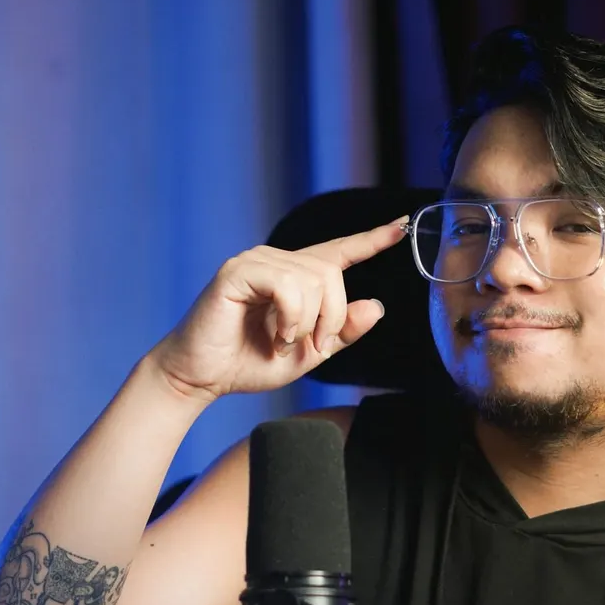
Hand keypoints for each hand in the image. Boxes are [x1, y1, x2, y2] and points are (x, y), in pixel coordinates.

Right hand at [150, 217, 407, 402]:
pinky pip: (287, 285)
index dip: (372, 239)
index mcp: (295, 276)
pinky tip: (275, 335)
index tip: (402, 227)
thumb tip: (377, 306)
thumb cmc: (247, 363)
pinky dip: (290, 317)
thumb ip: (342, 332)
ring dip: (308, 322)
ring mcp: (256, 261)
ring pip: (313, 280)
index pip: (340, 252)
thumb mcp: (308, 353)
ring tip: (284, 342)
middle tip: (315, 347)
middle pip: (332, 273)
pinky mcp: (237, 271)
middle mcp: (277, 260)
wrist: (202, 377)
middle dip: (334, 317)